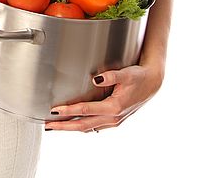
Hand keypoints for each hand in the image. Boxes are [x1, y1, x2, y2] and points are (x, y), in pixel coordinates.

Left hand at [44, 62, 162, 132]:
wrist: (152, 83)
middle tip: (49, 125)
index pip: (85, 111)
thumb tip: (96, 78)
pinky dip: (82, 125)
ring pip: (88, 127)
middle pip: (83, 125)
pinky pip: (94, 126)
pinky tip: (75, 123)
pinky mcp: (114, 119)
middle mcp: (112, 118)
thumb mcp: (126, 73)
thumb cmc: (139, 77)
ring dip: (71, 127)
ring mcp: (113, 121)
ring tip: (57, 125)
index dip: (69, 111)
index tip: (55, 111)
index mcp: (113, 108)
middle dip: (64, 126)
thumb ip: (111, 75)